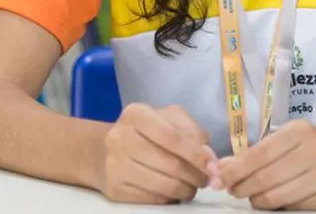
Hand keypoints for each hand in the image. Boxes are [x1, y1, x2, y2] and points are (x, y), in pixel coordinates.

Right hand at [98, 103, 219, 203]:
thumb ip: (191, 132)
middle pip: (171, 165)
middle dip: (196, 176)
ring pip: (165, 186)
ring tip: (190, 186)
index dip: (197, 155)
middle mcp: (121, 138)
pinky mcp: (115, 189)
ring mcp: (115, 165)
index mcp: (136, 115)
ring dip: (186, 190)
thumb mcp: (167, 119)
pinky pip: (153, 199)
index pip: (173, 138)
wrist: (103, 151)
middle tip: (205, 179)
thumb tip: (209, 158)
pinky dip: (169, 198)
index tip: (213, 166)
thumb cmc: (143, 133)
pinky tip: (171, 190)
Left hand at [216, 119, 315, 209]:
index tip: (219, 178)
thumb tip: (224, 166)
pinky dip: (279, 206)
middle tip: (232, 190)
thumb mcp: (292, 139)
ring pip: (277, 196)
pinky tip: (277, 199)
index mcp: (300, 131)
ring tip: (253, 196)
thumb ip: (259, 151)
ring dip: (257, 200)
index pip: (258, 153)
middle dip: (242, 187)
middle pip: (265, 177)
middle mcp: (314, 151)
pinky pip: (294, 207)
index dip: (235, 169)